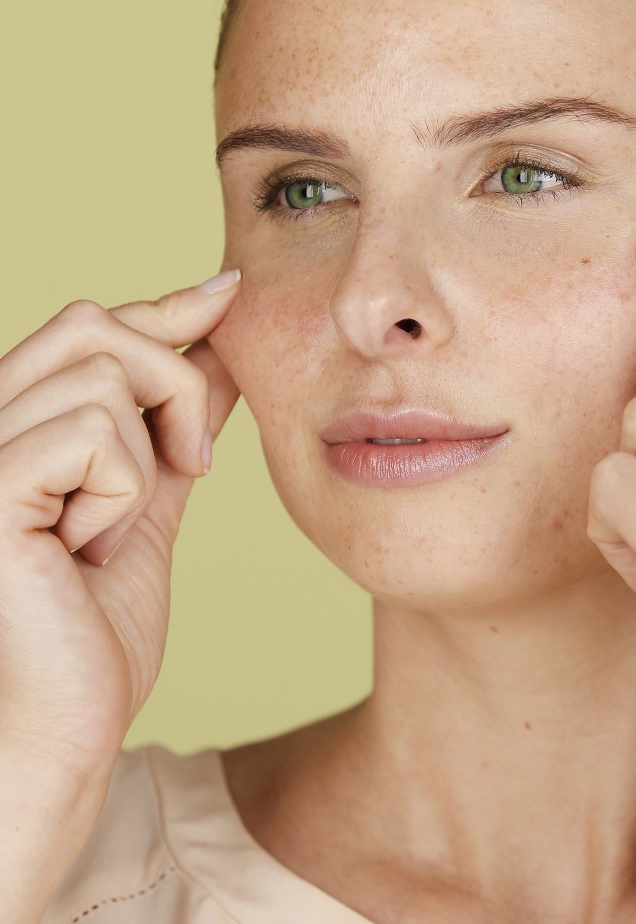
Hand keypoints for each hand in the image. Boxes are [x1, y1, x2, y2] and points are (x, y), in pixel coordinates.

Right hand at [0, 272, 240, 776]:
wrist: (66, 727)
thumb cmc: (94, 630)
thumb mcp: (150, 501)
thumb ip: (174, 423)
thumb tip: (221, 342)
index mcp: (12, 424)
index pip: (88, 327)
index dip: (163, 308)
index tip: (230, 291)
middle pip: (91, 325)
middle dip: (172, 381)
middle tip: (194, 463)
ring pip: (102, 374)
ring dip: (145, 454)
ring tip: (115, 529)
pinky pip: (91, 431)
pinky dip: (121, 488)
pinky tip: (89, 549)